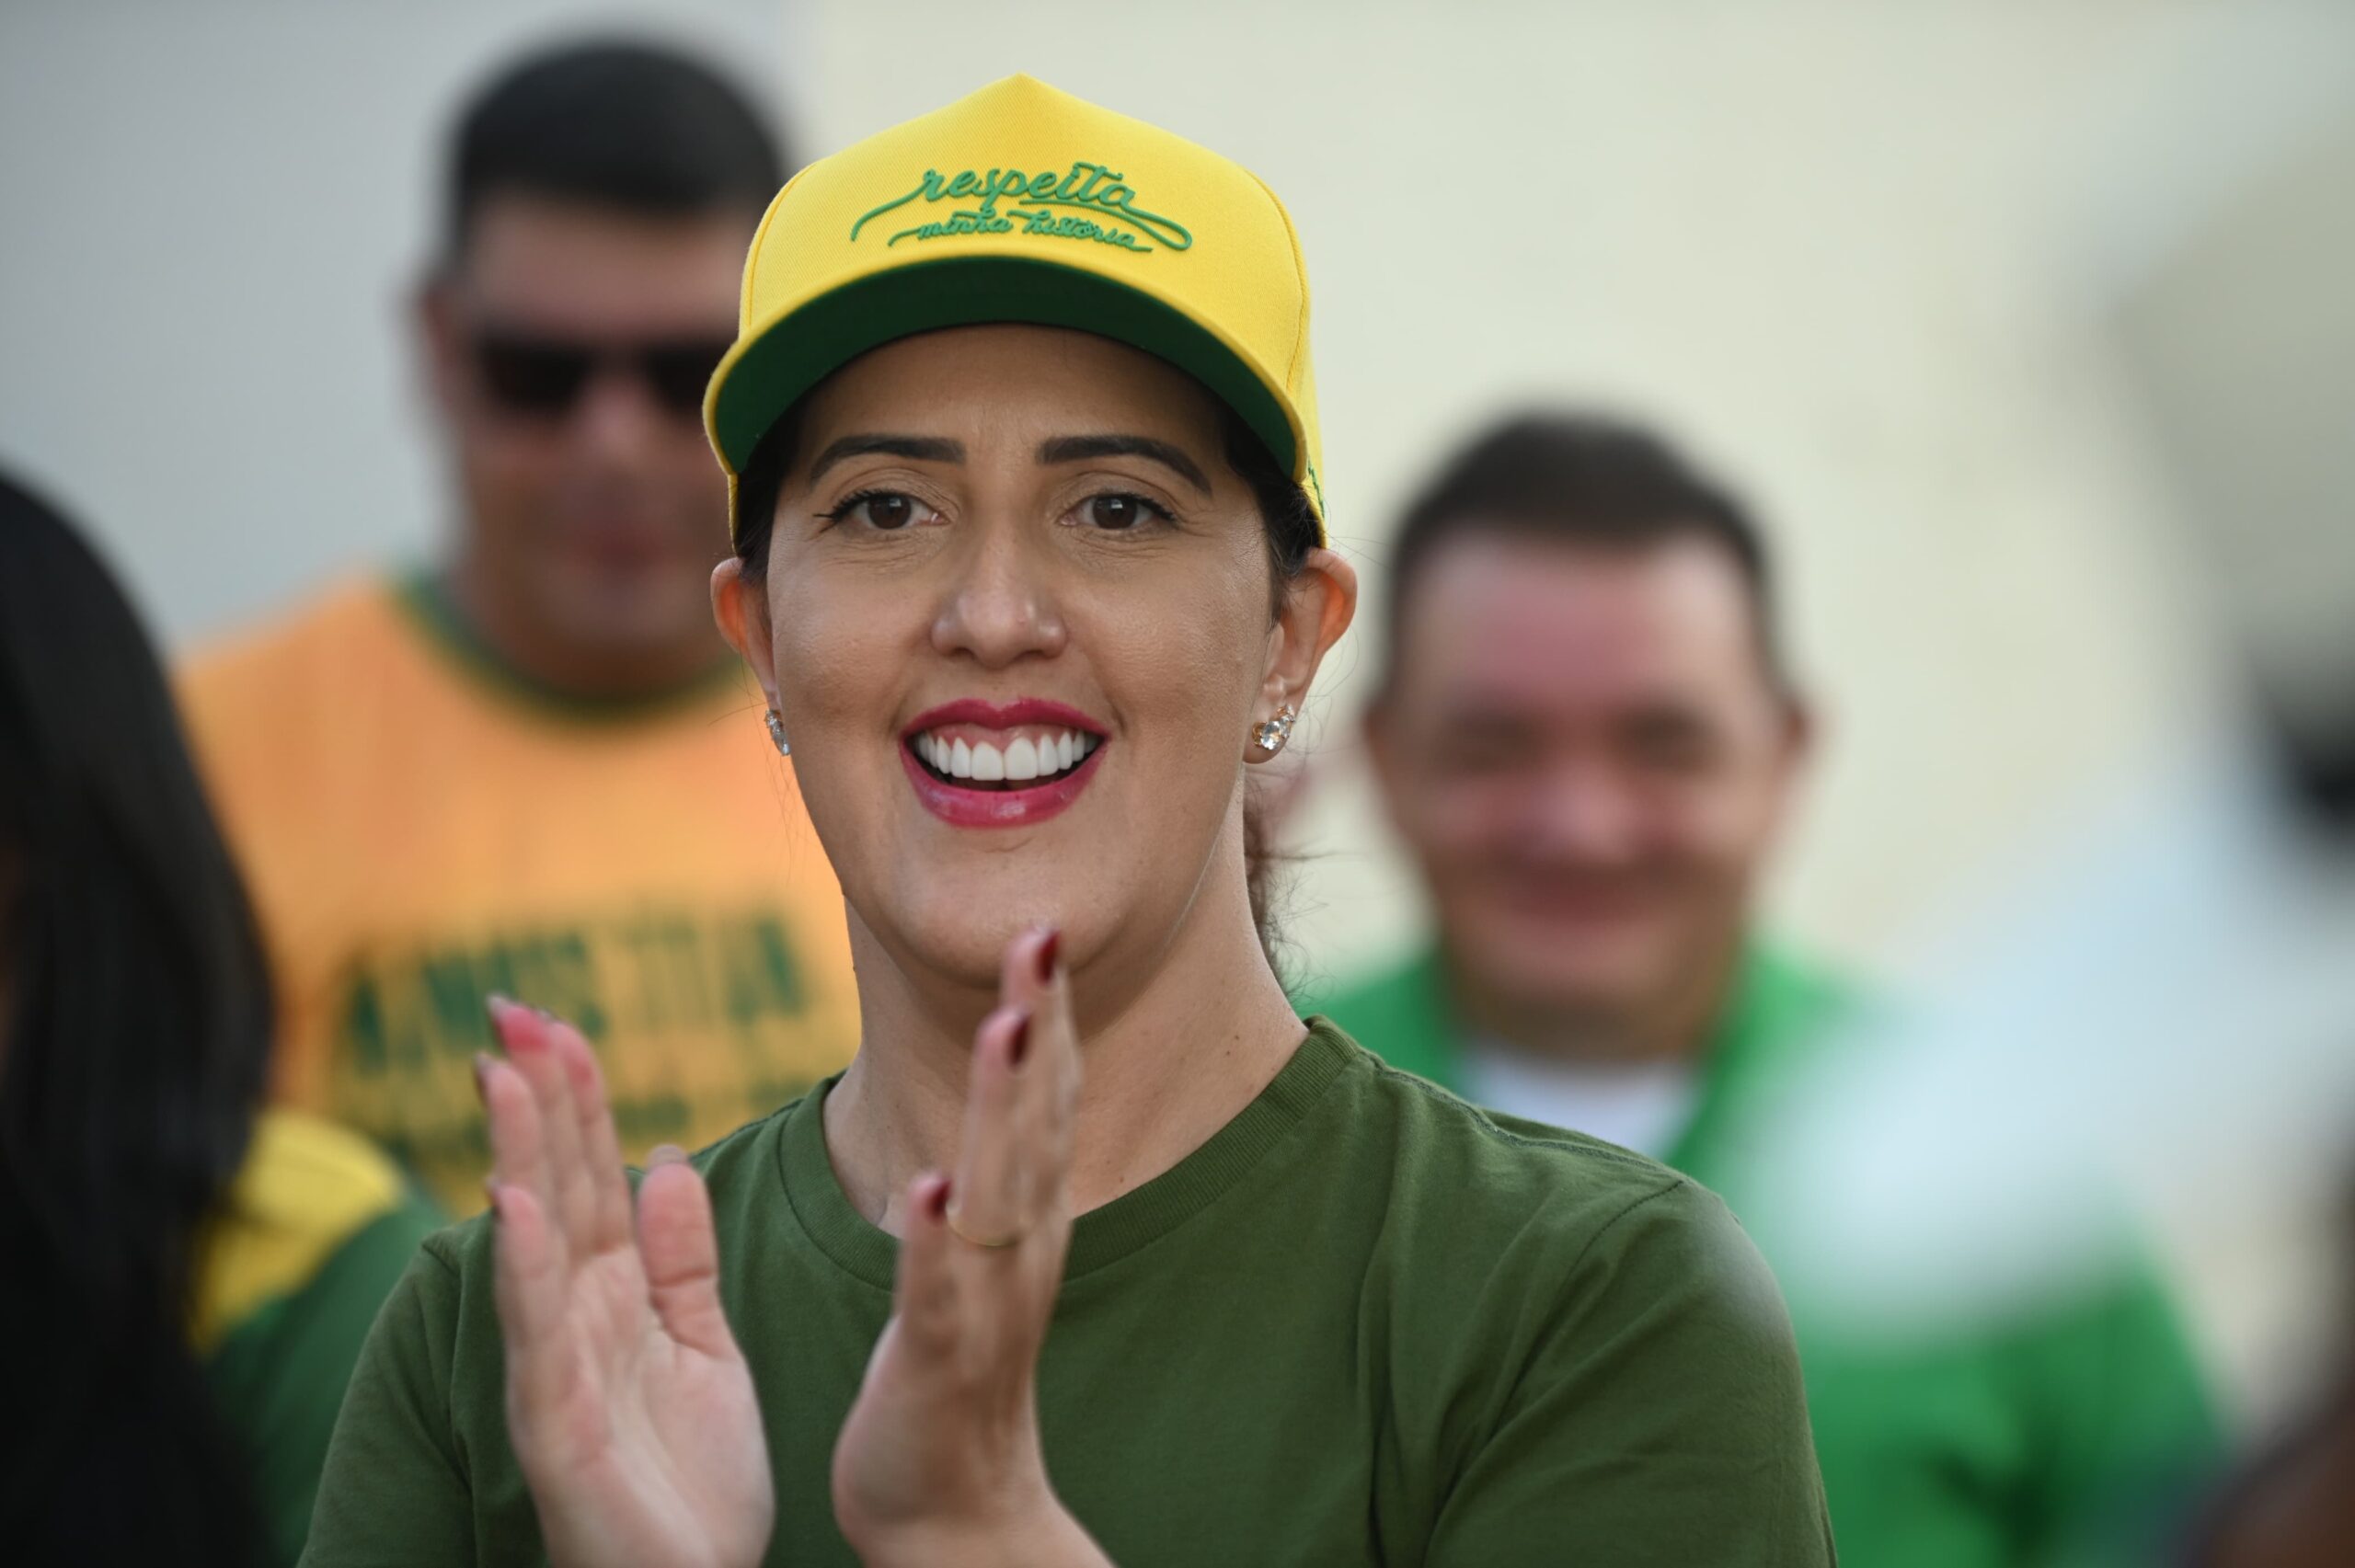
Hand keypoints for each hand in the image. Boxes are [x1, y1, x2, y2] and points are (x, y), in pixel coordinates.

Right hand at [478, 1000, 773, 1567]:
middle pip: (555, 1187)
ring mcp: (559, 1369)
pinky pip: (542, 1335)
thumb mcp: (703, 1348)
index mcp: (616, 1295)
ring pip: (535, 1243)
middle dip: (536, 1100)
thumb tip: (667, 1157)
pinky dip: (527, 1269)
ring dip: (518, 1157)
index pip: (591, 1174)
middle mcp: (576, 1319)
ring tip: (503, 1074)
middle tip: (510, 1010)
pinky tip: (514, 1206)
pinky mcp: (557, 1425)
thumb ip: (682, 1261)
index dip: (577, 1098)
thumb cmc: (690, 1484)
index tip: (560, 1020)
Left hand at [831, 928, 1108, 1566]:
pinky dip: (937, 1240)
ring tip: (1007, 1025)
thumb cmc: (957, 1373)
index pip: (1043, 1099)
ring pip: (999, 1190)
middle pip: (1035, 1121)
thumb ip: (992, 1169)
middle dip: (1040, 1024)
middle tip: (1041, 932)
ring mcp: (986, 1303)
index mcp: (1023, 1219)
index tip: (1043, 926)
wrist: (955, 1516)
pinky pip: (940, 1293)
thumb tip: (1002, 1081)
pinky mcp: (940, 1361)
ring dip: (1003, 1107)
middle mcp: (1021, 1249)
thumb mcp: (980, 1251)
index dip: (1047, 1013)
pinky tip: (931, 1189)